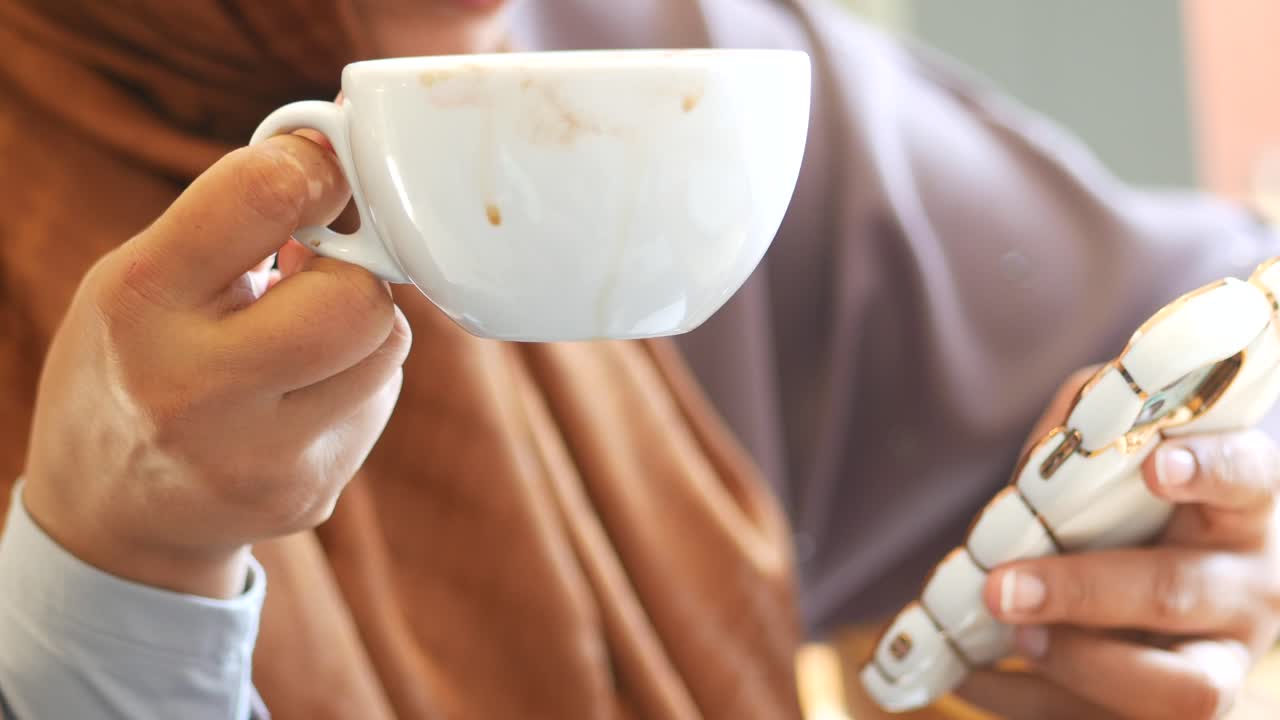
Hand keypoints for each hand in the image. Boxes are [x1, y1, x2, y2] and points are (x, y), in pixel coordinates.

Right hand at [22, 132, 410, 598]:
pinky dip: (356, 378)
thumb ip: (235, 216)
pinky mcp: (311, 492)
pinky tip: (300, 395)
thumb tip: (341, 146)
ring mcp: (259, 456)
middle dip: (353, 271)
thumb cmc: (135, 364)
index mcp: (141, 303)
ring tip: (302, 337)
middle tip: (316, 276)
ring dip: (364, 324)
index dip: (313, 170)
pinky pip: (378, 398)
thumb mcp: (144, 274)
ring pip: (388, 346)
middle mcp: (196, 387)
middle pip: (355, 297)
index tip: (322, 172)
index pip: (261, 196)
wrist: (115, 516)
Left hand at [955, 369, 1279, 719]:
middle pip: (1179, 594)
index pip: (1246, 478)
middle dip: (1084, 592)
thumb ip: (1082, 433)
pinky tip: (969, 675)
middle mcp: (1246, 590)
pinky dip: (1023, 698)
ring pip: (1178, 689)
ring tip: (1013, 636)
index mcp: (1238, 509)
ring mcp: (1222, 663)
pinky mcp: (1173, 712)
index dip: (1207, 470)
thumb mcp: (1119, 456)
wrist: (1161, 590)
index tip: (1154, 465)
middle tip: (1004, 588)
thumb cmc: (1136, 508)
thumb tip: (1043, 453)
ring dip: (1080, 665)